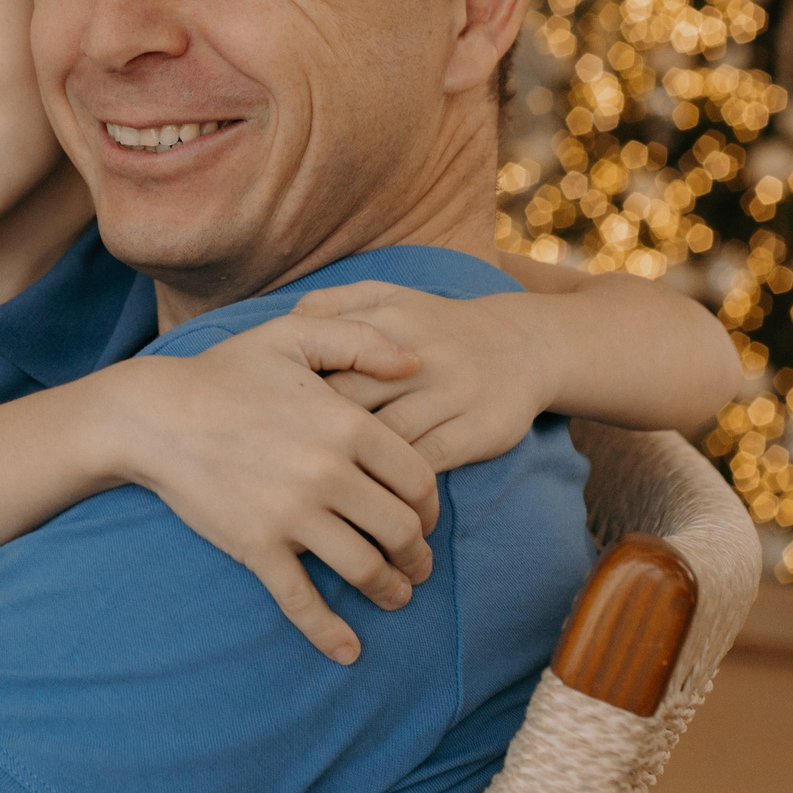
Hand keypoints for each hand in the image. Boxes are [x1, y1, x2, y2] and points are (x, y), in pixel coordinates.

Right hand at [90, 315, 437, 664]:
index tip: (423, 518)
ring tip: (395, 595)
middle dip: (416, 554)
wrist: (152, 414)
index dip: (430, 506)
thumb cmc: (224, 372)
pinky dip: (328, 632)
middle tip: (416, 564)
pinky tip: (348, 651)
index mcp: (346, 425)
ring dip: (389, 590)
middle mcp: (327, 473)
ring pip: (364, 568)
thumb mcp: (293, 335)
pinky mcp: (257, 545)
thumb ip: (361, 340)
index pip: (418, 479)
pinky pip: (302, 600)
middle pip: (400, 530)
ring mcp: (291, 514)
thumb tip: (418, 363)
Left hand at [298, 281, 560, 472]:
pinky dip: (393, 484)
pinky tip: (370, 495)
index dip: (290, 393)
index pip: (323, 356)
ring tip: (317, 490)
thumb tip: (278, 326)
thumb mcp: (387, 297)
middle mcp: (418, 356)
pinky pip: (425, 463)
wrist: (523, 346)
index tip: (269, 418)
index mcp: (387, 320)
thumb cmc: (434, 327)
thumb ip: (331, 302)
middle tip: (284, 462)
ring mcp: (451, 394)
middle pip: (348, 402)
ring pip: (386, 439)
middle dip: (312, 435)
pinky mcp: (477, 430)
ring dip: (351, 468)